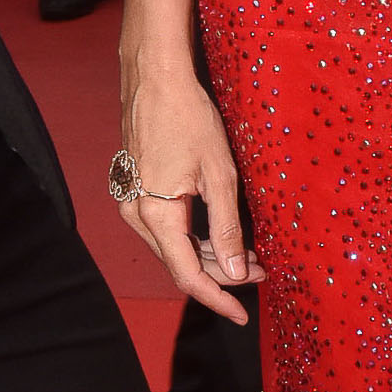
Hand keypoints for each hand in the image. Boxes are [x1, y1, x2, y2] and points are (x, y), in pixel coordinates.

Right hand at [112, 0, 258, 324]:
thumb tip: (238, 271)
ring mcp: (130, 202)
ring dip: (209, 256)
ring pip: (172, 247)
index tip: (242, 314)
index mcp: (155, 214)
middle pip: (179, 264)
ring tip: (250, 254)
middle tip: (261, 272)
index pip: (187, 275)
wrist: (154, 77)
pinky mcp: (134, 189)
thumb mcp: (219, 174)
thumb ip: (227, 228)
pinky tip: (222, 235)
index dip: (217, 298)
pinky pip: (165, 228)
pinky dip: (193, 237)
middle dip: (221, 275)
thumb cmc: (188, 117)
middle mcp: (134, 214)